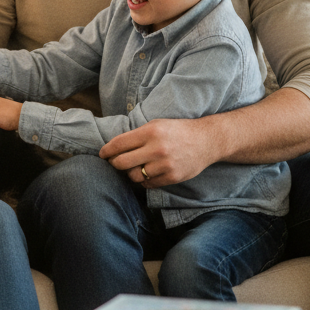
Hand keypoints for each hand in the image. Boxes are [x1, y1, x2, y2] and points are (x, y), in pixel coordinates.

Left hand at [99, 117, 215, 186]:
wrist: (206, 140)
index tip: (102, 154)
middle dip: (115, 163)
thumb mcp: (156, 125)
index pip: (118, 144)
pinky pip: (149, 184)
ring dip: (130, 173)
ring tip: (135, 167)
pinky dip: (145, 181)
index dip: (106, 151)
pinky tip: (147, 173)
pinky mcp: (173, 177)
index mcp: (149, 132)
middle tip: (115, 162)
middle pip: (121, 163)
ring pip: (134, 176)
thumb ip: (136, 135)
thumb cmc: (177, 131)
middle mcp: (156, 148)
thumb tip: (114, 147)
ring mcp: (165, 164)